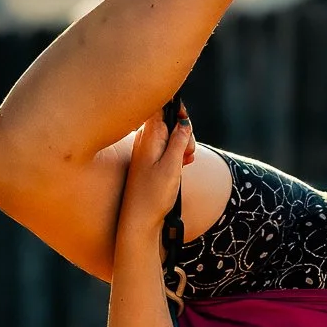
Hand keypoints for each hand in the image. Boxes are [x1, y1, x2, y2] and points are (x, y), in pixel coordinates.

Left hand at [119, 105, 195, 236]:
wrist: (139, 220)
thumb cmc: (154, 195)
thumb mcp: (172, 165)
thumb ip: (179, 140)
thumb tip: (184, 121)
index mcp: (149, 136)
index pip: (162, 106)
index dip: (177, 110)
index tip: (186, 125)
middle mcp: (144, 139)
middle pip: (169, 121)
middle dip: (184, 132)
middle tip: (187, 154)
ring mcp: (146, 150)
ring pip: (170, 135)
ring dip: (182, 146)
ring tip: (184, 163)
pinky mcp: (148, 161)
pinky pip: (166, 148)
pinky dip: (176, 154)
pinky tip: (181, 166)